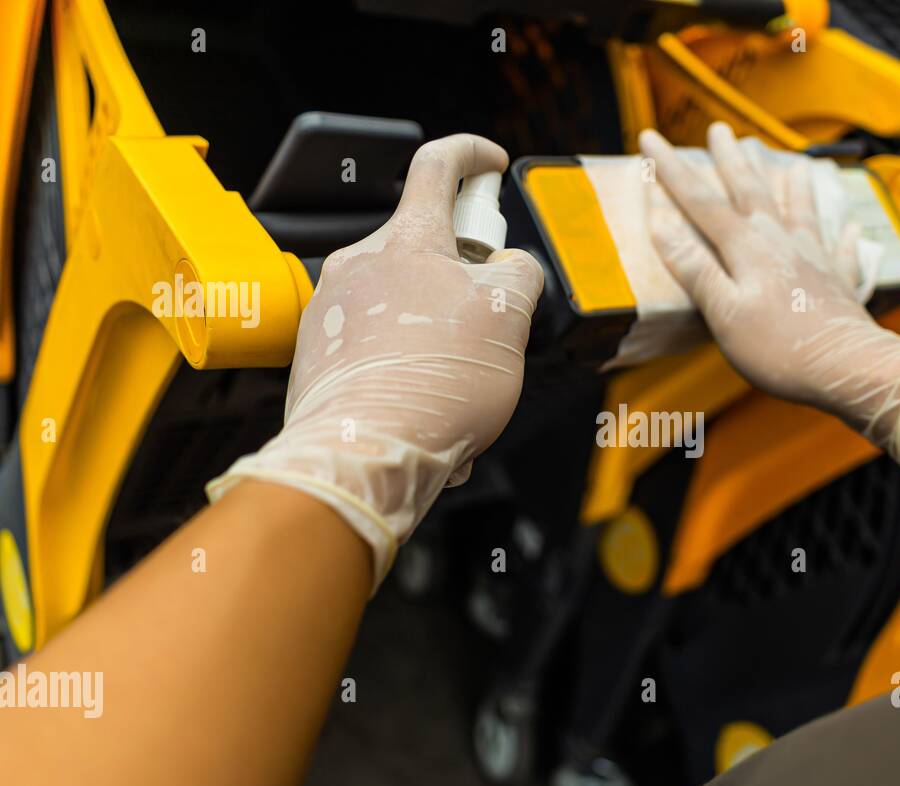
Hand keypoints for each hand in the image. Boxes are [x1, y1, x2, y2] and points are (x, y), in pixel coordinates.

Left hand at [208, 134, 543, 588]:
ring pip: (402, 307)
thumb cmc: (437, 386)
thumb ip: (519, 275)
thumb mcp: (511, 319)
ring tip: (462, 393)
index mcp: (409, 242)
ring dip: (440, 339)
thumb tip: (512, 267)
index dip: (472, 155)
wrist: (364, 453)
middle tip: (491, 323)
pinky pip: (375, 348)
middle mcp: (360, 264)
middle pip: (423, 249)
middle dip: (464, 283)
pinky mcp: (317, 354)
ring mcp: (331, 309)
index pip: (438, 166)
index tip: (492, 164)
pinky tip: (429, 413)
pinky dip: (409, 371)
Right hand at [639, 122, 899, 463]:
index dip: (673, 169)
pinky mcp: (839, 283)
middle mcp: (781, 242)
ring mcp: (814, 259)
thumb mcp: (723, 312)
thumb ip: (694, 266)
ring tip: (791, 165)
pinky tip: (850, 230)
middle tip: (719, 131)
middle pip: (751, 191)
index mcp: (747, 248)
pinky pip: (841, 252)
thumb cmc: (780, 348)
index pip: (701, 201)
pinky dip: (843, 238)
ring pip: (800, 209)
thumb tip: (661, 222)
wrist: (847, 367)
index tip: (650, 138)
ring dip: (791, 185)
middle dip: (731, 160)